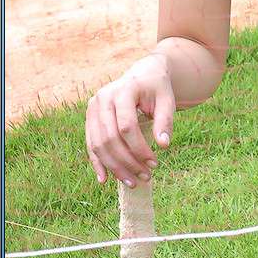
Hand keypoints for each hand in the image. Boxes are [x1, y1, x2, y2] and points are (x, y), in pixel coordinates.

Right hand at [86, 53, 174, 186]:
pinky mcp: (90, 118)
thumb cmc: (157, 89)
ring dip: (114, 167)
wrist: (143, 75)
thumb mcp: (167, 101)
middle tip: (145, 177)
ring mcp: (93, 109)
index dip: (139, 148)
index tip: (155, 163)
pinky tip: (104, 180)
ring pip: (98, 144)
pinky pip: (91, 144)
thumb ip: (165, 121)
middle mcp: (102, 99)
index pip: (127, 127)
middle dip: (127, 161)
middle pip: (110, 138)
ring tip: (132, 182)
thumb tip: (163, 145)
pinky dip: (97, 162)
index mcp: (122, 91)